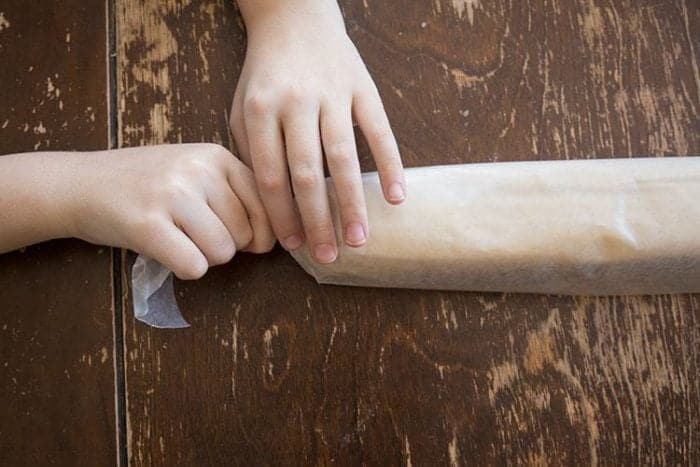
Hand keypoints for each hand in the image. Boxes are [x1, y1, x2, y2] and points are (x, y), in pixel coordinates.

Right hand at [67, 144, 274, 278]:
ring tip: (178, 239)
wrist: (80, 184)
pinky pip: (195, 266)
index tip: (248, 242)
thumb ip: (234, 195)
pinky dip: (185, 268)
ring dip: (204, 258)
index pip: (266, 204)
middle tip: (194, 234)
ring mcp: (172, 195)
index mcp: (216, 156)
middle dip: (226, 246)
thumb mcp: (194, 171)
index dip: (262, 232)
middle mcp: (198, 170)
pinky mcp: (148, 224)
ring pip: (222, 252)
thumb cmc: (145, 184)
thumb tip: (272, 239)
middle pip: (245, 234)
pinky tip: (165, 250)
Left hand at [230, 0, 404, 263]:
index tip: (292, 246)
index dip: (282, 214)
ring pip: (344, 157)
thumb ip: (253, 152)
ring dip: (353, 202)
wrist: (294, 17)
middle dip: (318, 220)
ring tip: (359, 239)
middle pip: (308, 173)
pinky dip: (391, 163)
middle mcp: (296, 103)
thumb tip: (272, 204)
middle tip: (328, 256)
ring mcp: (333, 94)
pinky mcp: (362, 87)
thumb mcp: (243, 108)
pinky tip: (397, 196)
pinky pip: (379, 130)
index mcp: (261, 110)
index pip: (271, 175)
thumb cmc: (266, 73)